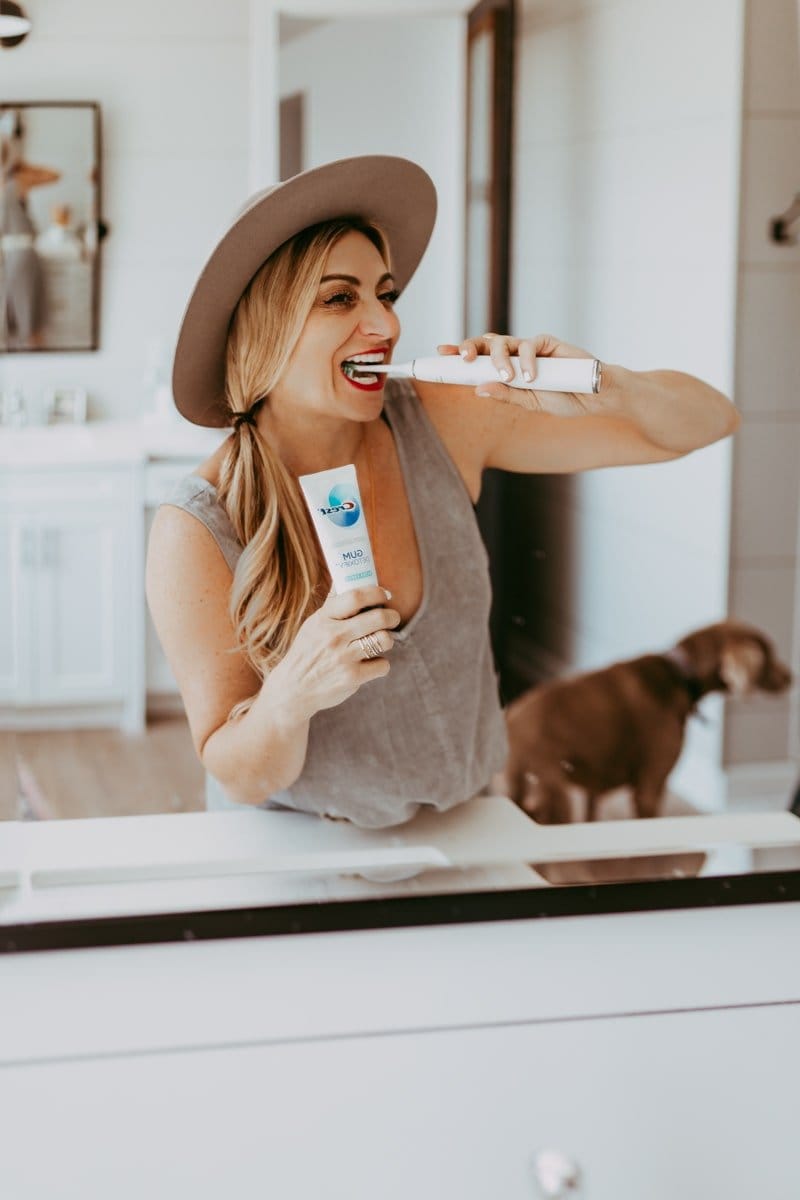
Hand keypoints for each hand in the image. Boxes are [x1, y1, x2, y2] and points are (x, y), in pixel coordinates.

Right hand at [272, 585, 400, 721]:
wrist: (294, 689)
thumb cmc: (307, 652)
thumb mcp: (313, 624)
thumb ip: (332, 604)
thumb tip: (343, 576)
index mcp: (324, 619)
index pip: (355, 596)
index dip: (376, 593)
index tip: (385, 594)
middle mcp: (334, 636)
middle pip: (377, 617)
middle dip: (392, 616)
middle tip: (392, 618)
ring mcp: (343, 658)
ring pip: (384, 640)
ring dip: (387, 639)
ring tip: (381, 640)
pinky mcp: (352, 678)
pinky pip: (383, 665)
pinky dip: (380, 664)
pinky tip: (370, 664)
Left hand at [436, 332, 610, 417]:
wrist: (595, 398)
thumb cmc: (564, 399)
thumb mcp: (530, 403)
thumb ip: (506, 395)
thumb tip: (478, 389)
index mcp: (506, 370)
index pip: (478, 359)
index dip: (459, 354)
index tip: (440, 353)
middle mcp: (514, 356)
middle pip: (485, 345)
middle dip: (470, 348)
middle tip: (464, 359)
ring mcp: (530, 348)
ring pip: (504, 342)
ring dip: (501, 359)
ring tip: (509, 377)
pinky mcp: (547, 342)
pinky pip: (529, 344)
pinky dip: (527, 359)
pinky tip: (532, 376)